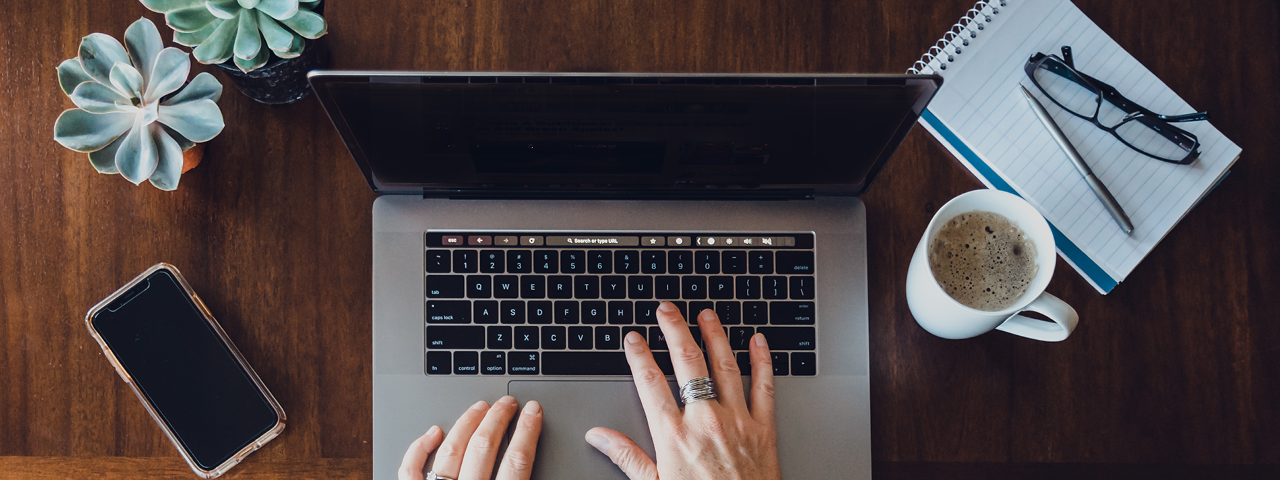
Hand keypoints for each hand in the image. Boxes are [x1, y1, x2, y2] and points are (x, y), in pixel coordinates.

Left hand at [398, 396, 542, 479]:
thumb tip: (532, 464)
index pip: (516, 460)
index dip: (527, 431)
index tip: (533, 412)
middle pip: (484, 446)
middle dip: (499, 418)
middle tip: (507, 403)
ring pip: (451, 449)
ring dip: (467, 423)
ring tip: (480, 407)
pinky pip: (411, 470)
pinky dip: (420, 448)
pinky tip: (433, 433)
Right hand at [586, 302, 781, 479]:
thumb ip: (627, 457)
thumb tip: (599, 437)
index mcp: (674, 435)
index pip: (651, 383)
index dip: (639, 355)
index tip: (633, 338)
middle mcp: (705, 421)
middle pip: (687, 363)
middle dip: (674, 331)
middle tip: (667, 311)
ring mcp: (737, 421)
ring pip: (725, 366)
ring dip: (715, 335)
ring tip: (706, 315)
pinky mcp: (763, 429)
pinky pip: (764, 386)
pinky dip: (762, 360)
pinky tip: (757, 342)